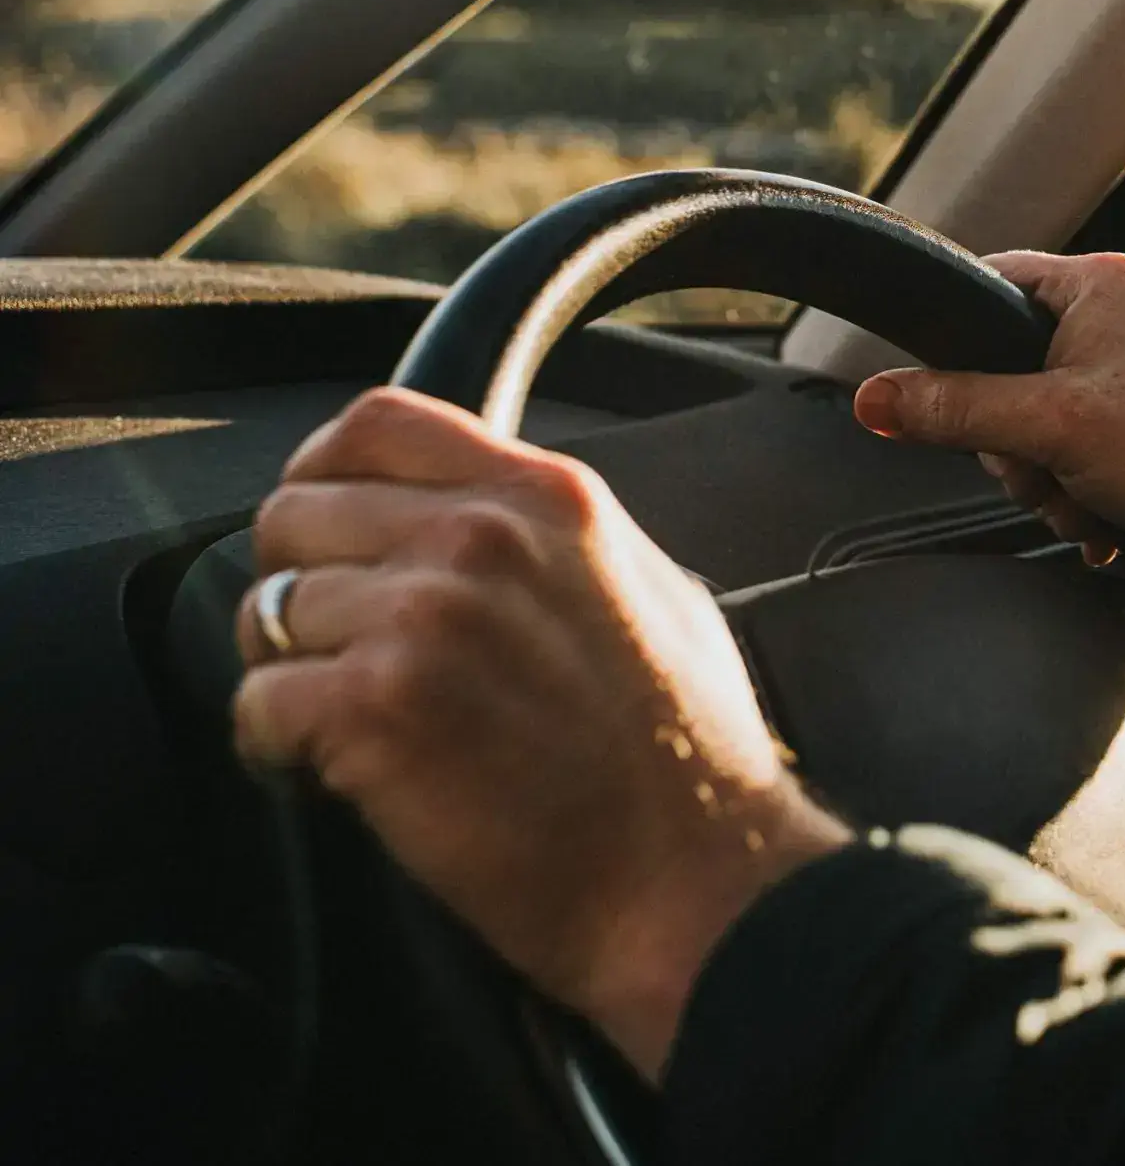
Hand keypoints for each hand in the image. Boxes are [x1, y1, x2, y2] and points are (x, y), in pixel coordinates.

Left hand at [232, 387, 848, 1079]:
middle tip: (341, 653)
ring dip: (292, 674)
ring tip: (354, 725)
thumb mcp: (653, 590)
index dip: (323, 473)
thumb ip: (556, 539)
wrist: (694, 876)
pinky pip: (256, 703)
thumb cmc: (688, 758)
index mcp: (550, 496)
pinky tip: (340, 772)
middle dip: (301, 586)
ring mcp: (424, 618)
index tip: (326, 528)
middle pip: (297, 514)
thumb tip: (479, 524)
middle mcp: (480, 538)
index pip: (379, 421)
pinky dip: (278, 747)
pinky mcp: (377, 709)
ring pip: (269, 613)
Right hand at [851, 252, 1124, 617]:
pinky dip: (1095, 490)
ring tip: (1095, 506)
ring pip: (1053, 421)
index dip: (959, 347)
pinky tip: (1114, 520)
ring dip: (1058, 481)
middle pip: (1014, 372)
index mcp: (1101, 282)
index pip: (991, 284)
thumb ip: (956, 410)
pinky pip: (1097, 445)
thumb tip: (876, 399)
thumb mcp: (1051, 430)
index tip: (951, 398)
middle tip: (1050, 475)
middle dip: (1022, 447)